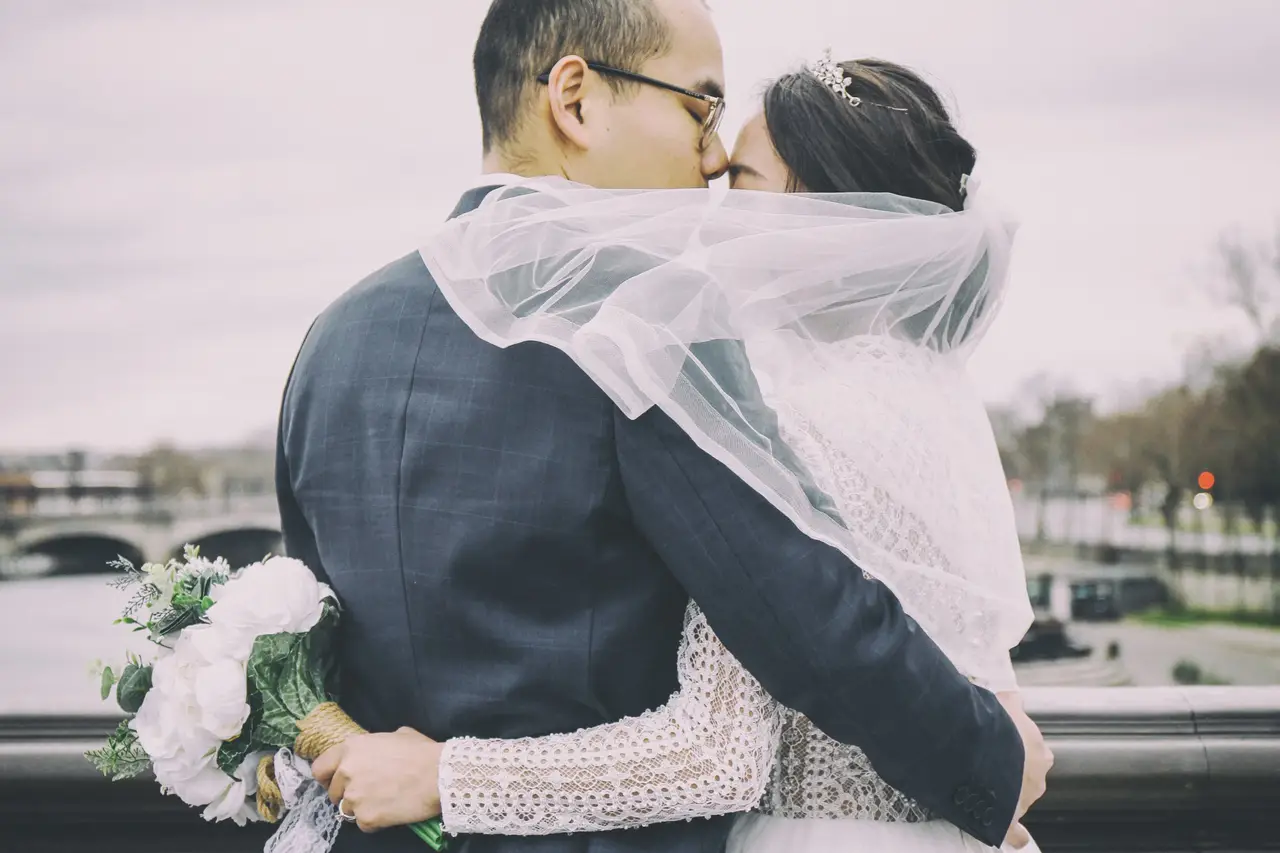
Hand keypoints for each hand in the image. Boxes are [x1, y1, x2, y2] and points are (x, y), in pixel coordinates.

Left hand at [311, 727, 443, 831]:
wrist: (439, 775)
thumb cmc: (422, 752)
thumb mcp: (397, 735)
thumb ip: (377, 744)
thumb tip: (378, 751)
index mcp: (351, 748)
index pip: (320, 767)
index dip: (326, 777)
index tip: (334, 782)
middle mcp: (346, 772)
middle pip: (333, 792)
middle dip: (347, 794)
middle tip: (367, 793)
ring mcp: (354, 797)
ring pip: (346, 809)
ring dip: (361, 808)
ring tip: (382, 803)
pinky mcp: (365, 818)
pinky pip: (363, 824)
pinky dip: (374, 821)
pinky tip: (390, 812)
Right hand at [996, 691, 1052, 847]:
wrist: (985, 753)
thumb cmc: (995, 727)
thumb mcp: (1004, 705)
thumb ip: (1011, 703)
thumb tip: (1013, 696)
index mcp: (1038, 752)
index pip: (1031, 750)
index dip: (1014, 746)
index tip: (1000, 743)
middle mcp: (1036, 777)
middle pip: (1027, 776)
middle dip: (1013, 771)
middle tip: (990, 764)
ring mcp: (1024, 799)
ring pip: (1019, 798)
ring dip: (1007, 793)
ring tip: (984, 785)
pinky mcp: (1011, 819)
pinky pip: (1013, 832)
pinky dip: (1013, 834)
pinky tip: (1012, 836)